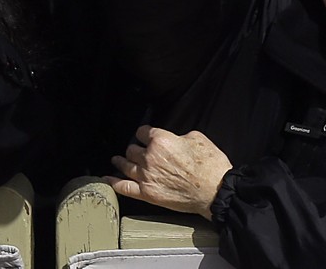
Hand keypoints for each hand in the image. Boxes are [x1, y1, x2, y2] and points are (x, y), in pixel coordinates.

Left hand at [107, 125, 231, 218]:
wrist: (217, 192)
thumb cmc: (211, 166)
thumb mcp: (197, 138)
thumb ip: (179, 136)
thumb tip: (174, 139)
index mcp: (161, 140)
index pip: (143, 132)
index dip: (144, 133)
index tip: (144, 136)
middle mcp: (150, 157)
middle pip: (133, 149)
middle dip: (135, 149)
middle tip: (135, 151)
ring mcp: (147, 176)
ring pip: (126, 165)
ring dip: (120, 161)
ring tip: (116, 160)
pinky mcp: (149, 193)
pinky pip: (125, 187)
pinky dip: (114, 182)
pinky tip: (108, 178)